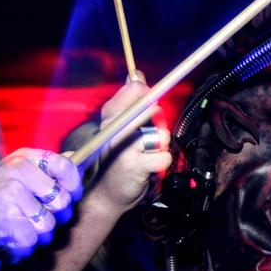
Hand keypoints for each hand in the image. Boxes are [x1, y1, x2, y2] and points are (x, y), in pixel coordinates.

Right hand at [0, 148, 81, 257]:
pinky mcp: (4, 218)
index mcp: (25, 158)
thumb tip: (77, 159)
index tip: (66, 198)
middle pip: (62, 202)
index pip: (67, 167)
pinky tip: (9, 241)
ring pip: (49, 225)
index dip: (73, 187)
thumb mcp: (11, 172)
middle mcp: (19, 171)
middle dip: (54, 218)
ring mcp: (11, 194)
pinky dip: (22, 247)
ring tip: (18, 230)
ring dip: (37, 236)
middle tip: (33, 220)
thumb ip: (42, 170)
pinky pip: (31, 240)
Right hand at [89, 78, 171, 213]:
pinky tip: (149, 167)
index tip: (150, 104)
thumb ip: (129, 101)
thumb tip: (137, 75)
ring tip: (146, 155)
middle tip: (148, 137)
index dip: (148, 94)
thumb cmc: (117, 159)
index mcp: (110, 115)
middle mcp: (114, 127)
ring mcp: (124, 145)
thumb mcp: (119, 127)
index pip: (135, 89)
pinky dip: (161, 163)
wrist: (106, 195)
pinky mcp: (135, 164)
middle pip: (150, 108)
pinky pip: (164, 156)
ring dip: (159, 147)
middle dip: (157, 121)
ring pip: (161, 134)